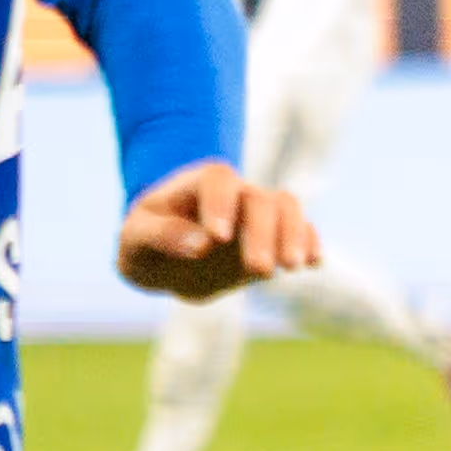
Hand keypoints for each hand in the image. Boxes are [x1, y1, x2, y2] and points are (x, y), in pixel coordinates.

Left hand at [117, 158, 317, 299]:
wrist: (162, 263)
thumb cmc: (144, 246)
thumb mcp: (135, 241)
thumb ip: (161, 236)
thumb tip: (202, 245)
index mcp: (195, 185)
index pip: (216, 179)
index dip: (220, 204)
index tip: (217, 238)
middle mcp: (232, 194)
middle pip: (257, 199)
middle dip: (262, 233)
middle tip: (259, 270)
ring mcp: (255, 215)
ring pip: (287, 207)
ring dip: (294, 235)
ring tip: (291, 267)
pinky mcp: (273, 238)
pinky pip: (302, 229)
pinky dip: (311, 242)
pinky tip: (315, 263)